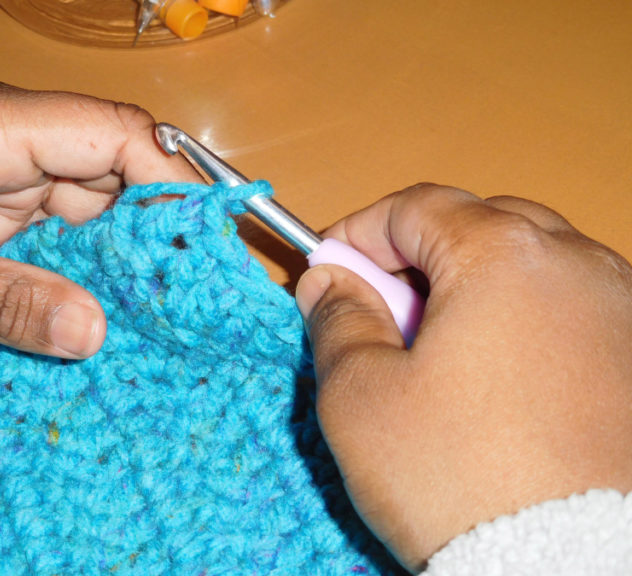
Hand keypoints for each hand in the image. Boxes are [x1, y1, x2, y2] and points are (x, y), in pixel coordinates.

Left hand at [0, 80, 200, 356]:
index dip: (167, 180)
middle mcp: (3, 147)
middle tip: (183, 297)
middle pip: (110, 175)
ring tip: (153, 318)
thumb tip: (93, 333)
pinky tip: (100, 319)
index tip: (201, 242)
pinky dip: (82, 280)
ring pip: (89, 216)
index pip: (111, 132)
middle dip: (150, 230)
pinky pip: (57, 246)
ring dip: (118, 263)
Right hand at [295, 184, 631, 571]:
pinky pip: (565, 305)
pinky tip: (495, 372)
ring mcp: (619, 308)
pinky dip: (520, 315)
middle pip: (474, 225)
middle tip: (380, 311)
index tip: (331, 268)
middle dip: (415, 257)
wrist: (566, 571)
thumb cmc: (461, 482)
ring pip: (525, 262)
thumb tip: (328, 282)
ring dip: (470, 284)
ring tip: (436, 350)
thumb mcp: (361, 395)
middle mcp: (577, 265)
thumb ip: (337, 319)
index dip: (359, 232)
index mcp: (503, 257)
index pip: (416, 207)